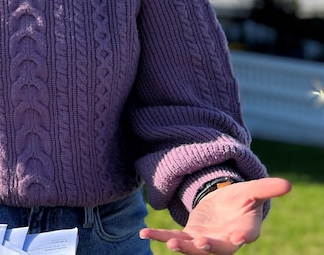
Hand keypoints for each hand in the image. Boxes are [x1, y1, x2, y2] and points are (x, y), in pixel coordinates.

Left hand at [139, 177, 290, 254]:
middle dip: (209, 247)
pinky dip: (159, 235)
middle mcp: (225, 240)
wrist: (223, 205)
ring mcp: (206, 241)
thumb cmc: (241, 199)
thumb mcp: (252, 190)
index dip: (243, 236)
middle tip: (201, 244)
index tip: (239, 238)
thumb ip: (267, 188)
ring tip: (171, 244)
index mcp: (245, 228)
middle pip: (219, 247)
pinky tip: (144, 232)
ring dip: (183, 246)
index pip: (247, 233)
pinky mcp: (189, 237)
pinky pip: (172, 237)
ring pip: (194, 247)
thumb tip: (288, 185)